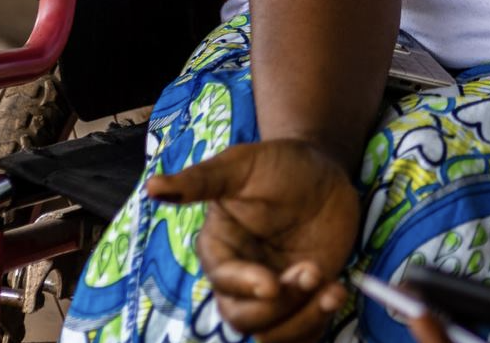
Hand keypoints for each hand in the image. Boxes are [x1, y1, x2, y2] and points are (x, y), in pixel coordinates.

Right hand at [147, 139, 360, 341]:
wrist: (321, 169)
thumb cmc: (276, 164)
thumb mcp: (240, 164)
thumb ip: (201, 180)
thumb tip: (153, 187)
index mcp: (220, 250)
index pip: (223, 282)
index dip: (246, 286)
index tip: (273, 282)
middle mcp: (242, 278)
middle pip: (246, 319)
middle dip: (281, 304)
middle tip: (311, 271)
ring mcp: (274, 292)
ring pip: (273, 334)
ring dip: (303, 319)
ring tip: (330, 290)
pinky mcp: (303, 297)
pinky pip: (303, 330)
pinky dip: (319, 321)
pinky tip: (336, 293)